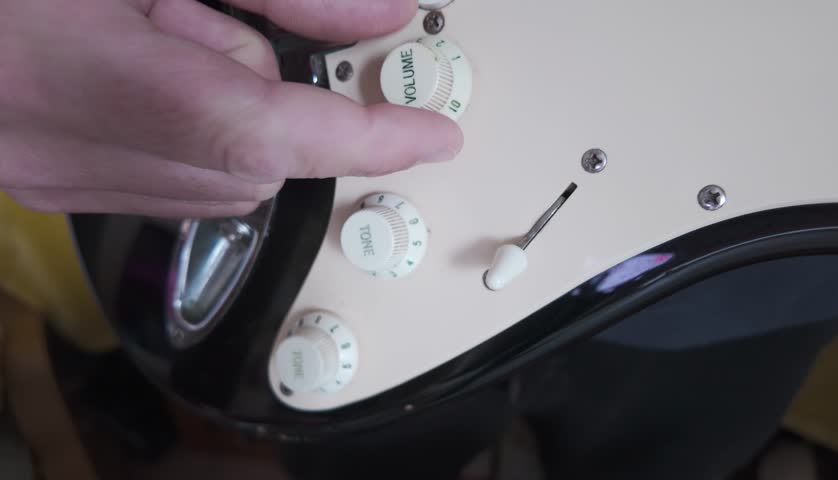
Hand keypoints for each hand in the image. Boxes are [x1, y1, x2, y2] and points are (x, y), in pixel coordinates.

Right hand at [0, 0, 462, 216]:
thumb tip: (375, 15)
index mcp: (92, 70)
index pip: (267, 132)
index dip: (363, 137)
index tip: (432, 136)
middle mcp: (65, 147)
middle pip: (249, 163)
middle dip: (275, 100)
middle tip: (210, 18)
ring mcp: (48, 176)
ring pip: (214, 183)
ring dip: (234, 119)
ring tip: (164, 32)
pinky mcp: (39, 181)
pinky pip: (164, 183)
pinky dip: (193, 138)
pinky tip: (148, 73)